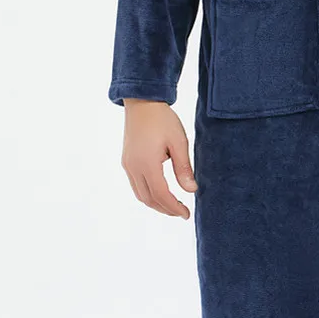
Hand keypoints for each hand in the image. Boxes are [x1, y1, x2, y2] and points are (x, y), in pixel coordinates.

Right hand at [120, 99, 198, 218]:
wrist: (142, 103)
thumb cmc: (163, 119)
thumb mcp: (179, 141)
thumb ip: (183, 168)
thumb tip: (191, 190)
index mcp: (147, 163)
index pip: (161, 195)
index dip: (174, 208)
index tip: (187, 214)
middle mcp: (134, 167)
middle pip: (149, 199)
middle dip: (166, 209)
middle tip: (182, 212)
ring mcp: (128, 165)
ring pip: (140, 194)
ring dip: (156, 203)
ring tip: (173, 205)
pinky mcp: (126, 161)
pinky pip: (136, 185)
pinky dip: (148, 194)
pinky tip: (160, 192)